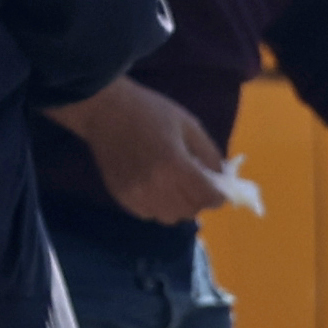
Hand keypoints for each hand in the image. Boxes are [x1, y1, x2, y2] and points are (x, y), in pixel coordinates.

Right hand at [39, 77, 236, 223]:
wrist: (105, 110)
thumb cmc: (151, 112)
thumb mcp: (190, 126)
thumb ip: (210, 154)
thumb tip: (222, 178)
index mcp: (175, 166)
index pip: (206, 197)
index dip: (218, 197)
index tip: (220, 190)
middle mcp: (155, 186)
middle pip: (189, 211)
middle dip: (200, 201)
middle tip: (199, 187)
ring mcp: (135, 194)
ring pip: (169, 217)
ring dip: (179, 207)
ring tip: (178, 189)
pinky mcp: (121, 196)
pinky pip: (148, 214)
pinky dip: (159, 207)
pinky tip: (158, 189)